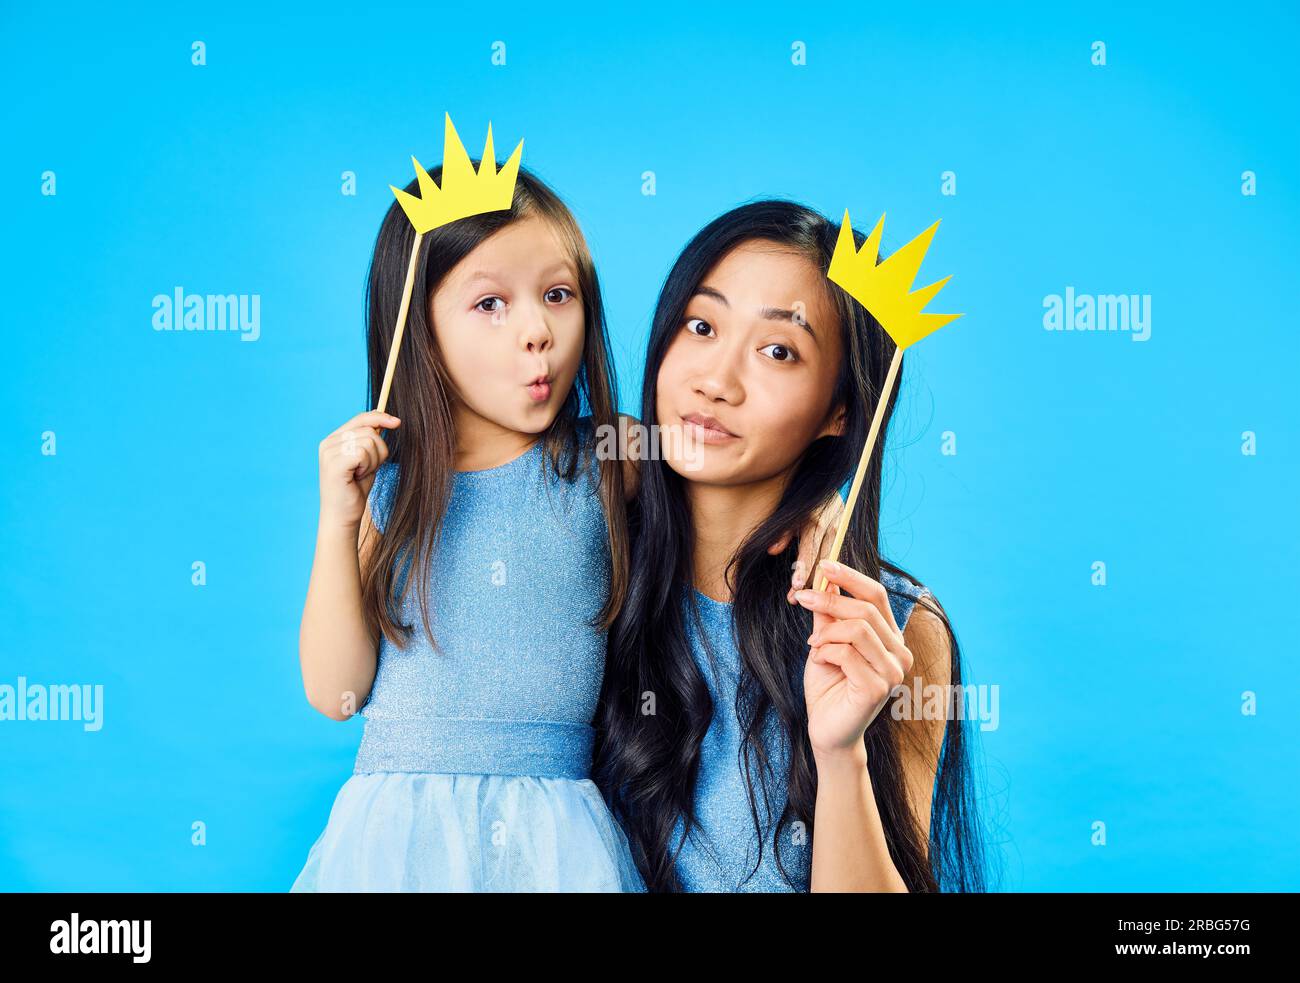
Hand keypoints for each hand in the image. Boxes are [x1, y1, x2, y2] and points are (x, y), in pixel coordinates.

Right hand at [318, 410, 400, 529]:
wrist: (342, 516)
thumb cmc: (354, 490)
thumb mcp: (366, 460)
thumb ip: (370, 441)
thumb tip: (386, 421)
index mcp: (333, 439)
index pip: (360, 418)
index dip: (380, 417)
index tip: (397, 423)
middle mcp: (328, 443)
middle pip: (369, 430)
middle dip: (379, 450)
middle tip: (368, 469)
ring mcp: (329, 452)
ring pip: (369, 441)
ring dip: (374, 461)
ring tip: (361, 474)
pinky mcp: (334, 463)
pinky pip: (363, 453)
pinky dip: (368, 466)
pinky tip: (358, 477)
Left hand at [767, 491, 844, 601]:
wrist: (821, 483)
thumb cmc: (797, 498)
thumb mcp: (788, 511)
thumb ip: (782, 531)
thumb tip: (772, 551)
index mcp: (815, 519)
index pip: (810, 549)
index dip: (803, 568)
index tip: (796, 586)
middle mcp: (831, 525)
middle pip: (822, 560)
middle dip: (809, 581)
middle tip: (794, 599)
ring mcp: (841, 529)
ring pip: (831, 561)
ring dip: (818, 581)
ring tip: (803, 598)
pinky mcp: (844, 533)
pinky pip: (837, 557)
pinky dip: (829, 572)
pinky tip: (819, 587)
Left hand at [793, 559, 912, 759]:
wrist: (826, 730)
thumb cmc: (828, 687)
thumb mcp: (825, 642)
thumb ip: (829, 615)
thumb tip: (823, 581)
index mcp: (891, 639)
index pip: (878, 596)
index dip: (851, 577)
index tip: (824, 566)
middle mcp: (899, 653)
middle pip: (866, 609)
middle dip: (830, 600)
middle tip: (803, 599)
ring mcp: (893, 672)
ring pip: (858, 628)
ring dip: (827, 632)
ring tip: (813, 646)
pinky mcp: (879, 688)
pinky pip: (847, 653)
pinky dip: (826, 652)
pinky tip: (820, 662)